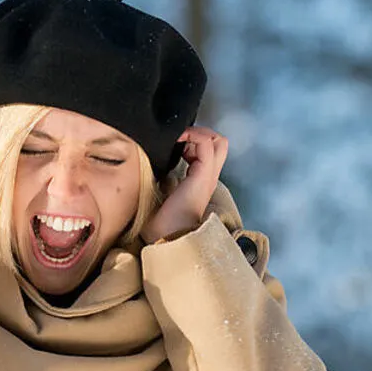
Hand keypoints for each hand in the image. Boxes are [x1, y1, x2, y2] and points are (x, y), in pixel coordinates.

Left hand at [140, 126, 228, 242]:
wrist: (166, 238)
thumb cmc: (161, 222)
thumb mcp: (162, 195)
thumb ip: (164, 179)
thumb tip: (151, 165)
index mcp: (200, 182)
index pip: (210, 152)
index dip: (195, 141)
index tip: (176, 144)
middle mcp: (208, 178)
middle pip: (220, 144)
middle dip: (200, 133)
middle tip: (181, 138)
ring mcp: (207, 176)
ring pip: (217, 141)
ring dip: (196, 133)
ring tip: (179, 139)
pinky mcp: (202, 176)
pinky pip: (205, 144)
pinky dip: (192, 135)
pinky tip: (177, 140)